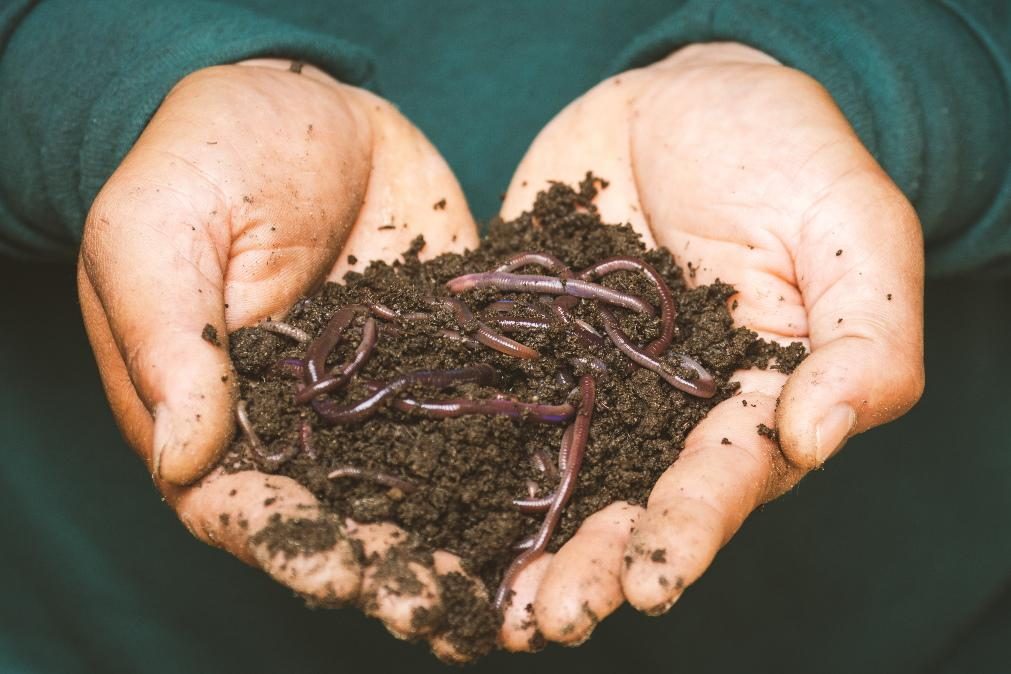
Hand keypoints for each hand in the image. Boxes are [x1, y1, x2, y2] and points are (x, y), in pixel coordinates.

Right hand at [78, 59, 485, 659]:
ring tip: (511, 592)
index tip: (337, 572)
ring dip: (459, 543)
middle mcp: (305, 425)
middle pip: (342, 518)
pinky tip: (556, 501)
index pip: (242, 504)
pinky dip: (512, 463)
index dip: (288, 546)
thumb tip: (186, 455)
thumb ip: (170, 340)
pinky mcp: (446, 360)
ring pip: (419, 487)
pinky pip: (479, 416)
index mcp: (218, 412)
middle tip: (442, 611)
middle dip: (390, 569)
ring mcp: (383, 398)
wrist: (308, 104)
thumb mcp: (159, 231)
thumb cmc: (206, 157)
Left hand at [497, 43, 924, 647]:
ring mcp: (588, 385)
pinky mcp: (526, 348)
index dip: (690, 530)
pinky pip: (491, 404)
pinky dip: (457, 456)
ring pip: (555, 478)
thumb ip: (864, 336)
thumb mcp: (850, 228)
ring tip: (490, 607)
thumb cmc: (784, 153)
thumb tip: (819, 436)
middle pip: (630, 502)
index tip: (652, 580)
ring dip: (524, 543)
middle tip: (551, 618)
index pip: (724, 478)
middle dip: (595, 565)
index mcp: (751, 401)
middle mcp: (665, 414)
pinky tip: (419, 505)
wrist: (679, 97)